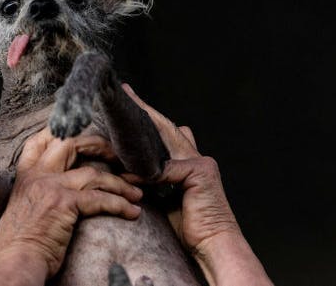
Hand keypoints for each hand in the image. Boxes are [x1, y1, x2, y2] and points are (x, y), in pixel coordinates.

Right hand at [0, 129, 143, 285]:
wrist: (14, 263)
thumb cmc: (20, 245)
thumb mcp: (23, 209)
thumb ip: (39, 193)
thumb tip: (65, 191)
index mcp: (25, 177)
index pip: (40, 141)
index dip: (64, 131)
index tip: (86, 135)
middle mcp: (37, 177)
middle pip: (71, 143)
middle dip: (100, 146)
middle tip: (120, 158)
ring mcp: (50, 188)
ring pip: (94, 174)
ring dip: (120, 184)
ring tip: (136, 194)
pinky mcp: (64, 204)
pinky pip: (100, 198)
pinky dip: (120, 205)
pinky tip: (132, 212)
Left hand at [122, 83, 272, 285]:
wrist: (214, 242)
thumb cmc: (192, 226)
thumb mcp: (169, 200)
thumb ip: (158, 181)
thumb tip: (135, 171)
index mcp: (190, 162)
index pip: (167, 134)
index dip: (150, 118)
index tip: (133, 102)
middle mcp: (197, 157)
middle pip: (166, 128)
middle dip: (144, 110)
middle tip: (125, 92)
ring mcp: (200, 162)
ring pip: (168, 139)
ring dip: (143, 128)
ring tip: (122, 115)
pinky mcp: (200, 172)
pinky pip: (165, 169)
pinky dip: (145, 173)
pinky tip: (128, 174)